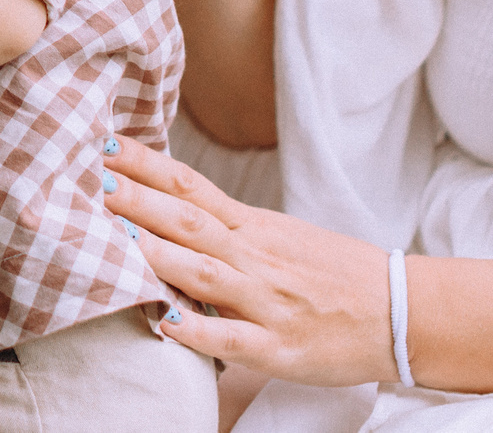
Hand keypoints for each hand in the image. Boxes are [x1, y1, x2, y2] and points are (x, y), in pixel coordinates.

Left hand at [99, 138, 392, 386]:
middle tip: (89, 182)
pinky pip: (232, 339)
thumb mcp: (278, 235)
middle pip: (188, 224)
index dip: (147, 166)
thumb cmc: (334, 273)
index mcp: (253, 228)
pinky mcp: (279, 348)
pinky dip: (197, 331)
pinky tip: (164, 323)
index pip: (191, 187)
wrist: (403, 311)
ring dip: (157, 257)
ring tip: (112, 241)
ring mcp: (266, 303)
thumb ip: (224, 225)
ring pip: (204, 274)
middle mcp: (255, 258)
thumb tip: (166, 206)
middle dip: (137, 203)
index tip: (104, 145)